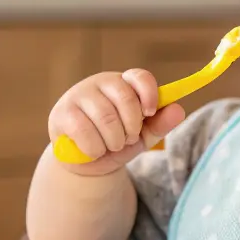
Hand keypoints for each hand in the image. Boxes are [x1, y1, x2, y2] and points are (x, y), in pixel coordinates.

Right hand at [48, 69, 183, 175]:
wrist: (87, 163)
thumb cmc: (116, 142)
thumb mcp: (142, 135)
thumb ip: (160, 123)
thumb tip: (178, 109)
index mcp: (123, 83)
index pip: (140, 77)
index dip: (149, 94)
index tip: (149, 113)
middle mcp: (99, 83)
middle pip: (125, 98)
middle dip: (131, 126)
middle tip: (127, 138)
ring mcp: (78, 95)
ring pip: (106, 117)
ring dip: (114, 141)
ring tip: (111, 145)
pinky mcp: (62, 113)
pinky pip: (84, 131)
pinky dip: (95, 148)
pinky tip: (94, 150)